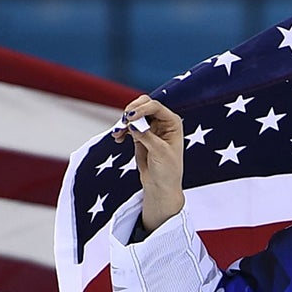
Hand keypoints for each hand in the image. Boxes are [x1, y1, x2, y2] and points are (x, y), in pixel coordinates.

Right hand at [112, 94, 187, 229]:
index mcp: (172, 122)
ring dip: (124, 121)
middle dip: (132, 111)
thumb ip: (147, 136)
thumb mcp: (160, 153)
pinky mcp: (140, 134)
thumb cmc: (168, 171)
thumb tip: (133, 123)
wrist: (160, 186)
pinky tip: (118, 138)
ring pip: (134, 114)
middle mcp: (162, 122)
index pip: (156, 107)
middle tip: (124, 122)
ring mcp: (150, 127)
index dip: (141, 109)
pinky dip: (121, 129)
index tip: (129, 118)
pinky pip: (128, 125)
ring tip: (118, 134)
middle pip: (144, 105)